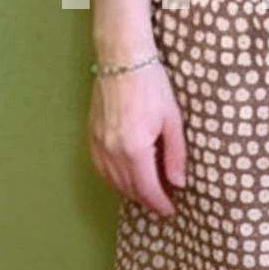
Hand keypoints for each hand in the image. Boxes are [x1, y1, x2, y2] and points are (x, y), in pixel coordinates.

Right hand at [89, 62, 185, 217]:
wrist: (122, 59)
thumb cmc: (152, 85)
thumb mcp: (172, 120)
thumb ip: (175, 154)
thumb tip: (177, 182)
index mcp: (134, 149)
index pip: (147, 189)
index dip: (159, 204)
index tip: (170, 211)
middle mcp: (112, 151)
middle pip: (128, 188)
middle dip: (146, 200)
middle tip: (162, 204)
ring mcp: (98, 143)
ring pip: (112, 180)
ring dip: (129, 191)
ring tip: (146, 193)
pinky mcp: (90, 135)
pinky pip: (100, 167)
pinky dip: (112, 178)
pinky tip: (124, 176)